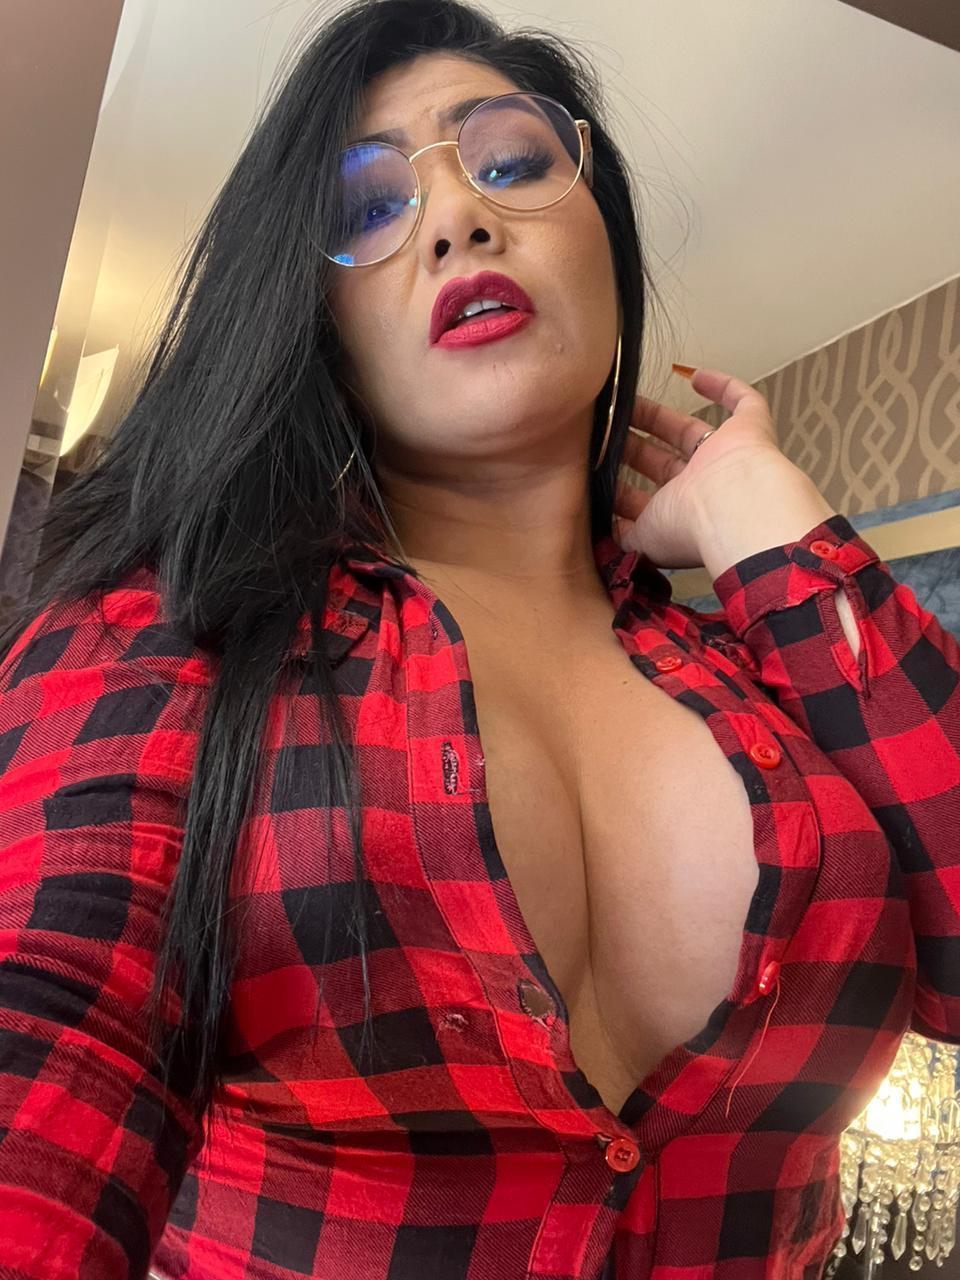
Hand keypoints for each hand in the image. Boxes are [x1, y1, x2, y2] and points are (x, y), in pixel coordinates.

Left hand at [612, 366, 790, 567]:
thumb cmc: (691, 527)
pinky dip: (724, 386)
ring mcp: (726, 456)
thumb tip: (604, 533)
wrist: (735, 508)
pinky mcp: (750, 427)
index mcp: (680, 515)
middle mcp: (703, 487)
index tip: (597, 474)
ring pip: (687, 431)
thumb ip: (622, 537)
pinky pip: (743, 401)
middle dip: (632, 448)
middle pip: (661, 461)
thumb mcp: (642, 541)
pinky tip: (694, 375)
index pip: (647, 500)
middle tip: (603, 432)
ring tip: (623, 403)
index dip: (623, 489)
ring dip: (655, 417)